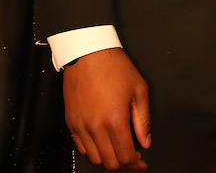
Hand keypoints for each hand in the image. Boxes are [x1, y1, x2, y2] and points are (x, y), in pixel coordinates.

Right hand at [63, 48, 151, 169]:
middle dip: (123, 162)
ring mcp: (80, 126)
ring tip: (118, 147)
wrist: (88, 54)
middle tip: (133, 155)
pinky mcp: (70, 122)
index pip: (125, 155)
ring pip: (94, 157)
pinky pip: (80, 147)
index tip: (141, 162)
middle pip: (109, 162)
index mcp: (114, 120)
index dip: (135, 163)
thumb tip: (145, 141)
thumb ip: (143, 120)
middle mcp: (95, 127)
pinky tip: (103, 140)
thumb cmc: (115, 68)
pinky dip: (93, 149)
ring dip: (108, 157)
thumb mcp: (139, 90)